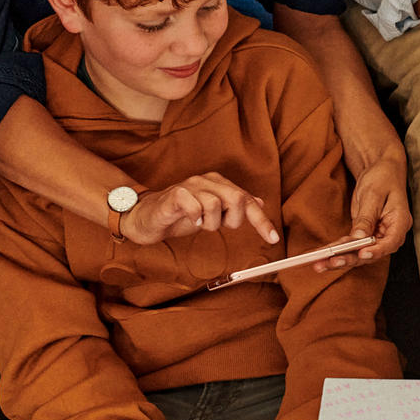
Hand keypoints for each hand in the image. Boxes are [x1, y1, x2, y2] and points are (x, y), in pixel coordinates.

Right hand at [118, 173, 279, 246]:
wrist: (146, 217)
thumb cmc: (180, 215)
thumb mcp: (212, 214)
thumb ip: (234, 207)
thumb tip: (260, 202)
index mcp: (219, 184)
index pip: (248, 200)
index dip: (261, 221)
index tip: (273, 239)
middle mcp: (207, 181)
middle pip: (237, 198)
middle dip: (232, 220)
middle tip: (219, 226)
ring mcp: (190, 186)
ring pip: (216, 204)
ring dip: (210, 223)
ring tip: (198, 223)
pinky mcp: (174, 195)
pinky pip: (194, 206)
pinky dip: (195, 218)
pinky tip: (190, 221)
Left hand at [314, 145, 411, 271]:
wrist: (380, 169)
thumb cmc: (382, 177)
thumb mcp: (373, 194)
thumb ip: (367, 217)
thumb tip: (359, 238)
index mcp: (400, 222)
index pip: (391, 242)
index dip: (377, 251)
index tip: (362, 254)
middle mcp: (390, 233)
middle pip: (371, 253)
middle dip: (350, 259)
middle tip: (331, 263)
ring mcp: (377, 236)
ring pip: (359, 253)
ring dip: (339, 260)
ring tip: (319, 265)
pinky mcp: (364, 234)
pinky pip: (351, 246)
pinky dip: (337, 251)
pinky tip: (321, 257)